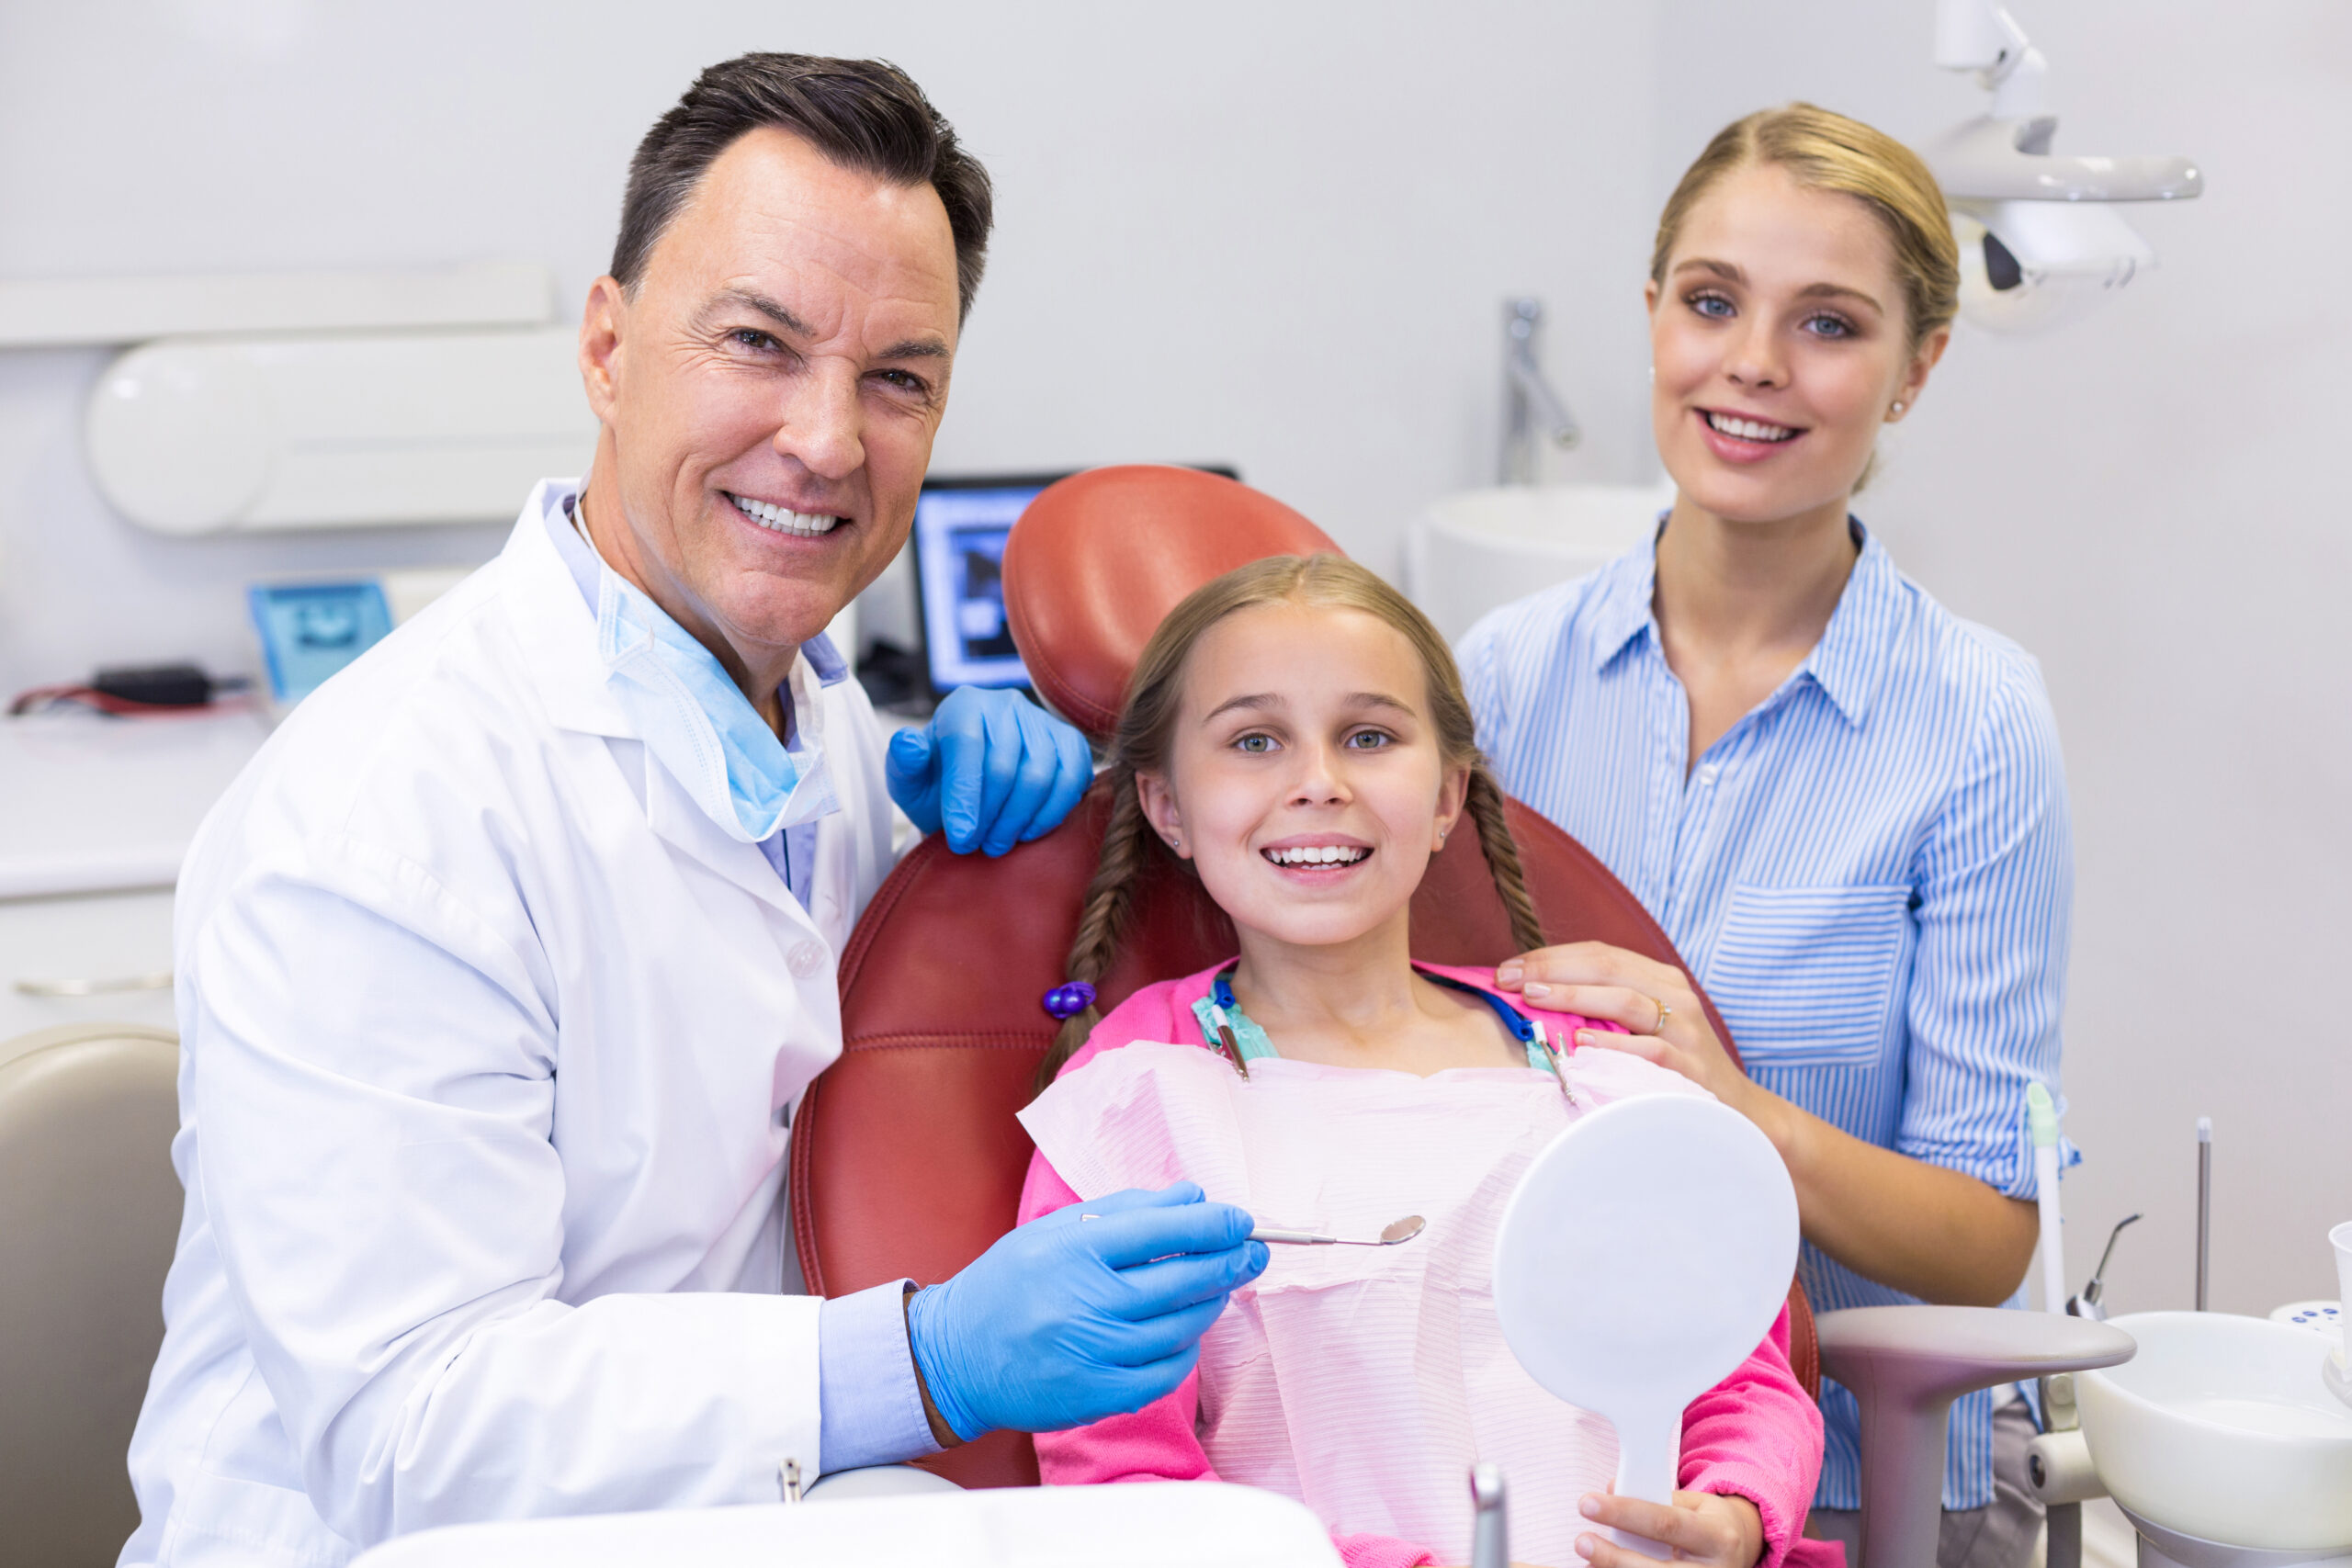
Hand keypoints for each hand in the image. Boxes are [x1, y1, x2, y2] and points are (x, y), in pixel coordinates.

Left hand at [886, 685, 1094, 855]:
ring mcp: (1042, 721)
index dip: (964, 796)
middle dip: (988, 816)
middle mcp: (1005, 704)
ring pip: (1039, 776)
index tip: (960, 838)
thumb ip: (904, 763)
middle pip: (1004, 766)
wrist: (972, 790)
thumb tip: (908, 743)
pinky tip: (1028, 832)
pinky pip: (1072, 779)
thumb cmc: (938, 785)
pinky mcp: (1070, 742)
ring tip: (997, 843)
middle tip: (975, 846)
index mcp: (963, 705)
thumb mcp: (910, 780)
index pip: (966, 746)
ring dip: (1018, 820)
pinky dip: (1051, 813)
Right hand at [905, 1184, 1267, 1439]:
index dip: (1211, 1224)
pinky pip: (1166, 1373)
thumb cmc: (1010, 1285)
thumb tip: (1193, 1196)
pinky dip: (1185, 1350)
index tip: (1239, 1220)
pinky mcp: (1098, 1395)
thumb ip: (1126, 1210)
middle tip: (1252, 1252)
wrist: (955, 1355)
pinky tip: (1187, 1332)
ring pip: (1181, 1327)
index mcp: (1073, 1251)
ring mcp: (1093, 1352)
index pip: (1162, 1230)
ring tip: (1221, 1287)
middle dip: (1229, 1262)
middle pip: (1182, 1279)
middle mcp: (1085, 1301)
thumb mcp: (1055, 1231)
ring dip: (1212, 1304)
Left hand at [1495, 943, 1766, 1127]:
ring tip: (1534, 999)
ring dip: (1574, 998)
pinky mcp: (1691, 1069)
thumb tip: (1533, 996)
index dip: (1550, 957)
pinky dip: (1614, 1046)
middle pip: (1607, 968)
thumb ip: (1602, 1007)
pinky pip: (1650, 1051)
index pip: (1599, 954)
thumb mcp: (1644, 1026)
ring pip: (1626, 1001)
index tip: (1507, 969)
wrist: (1737, 1113)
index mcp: (1661, 979)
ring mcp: (1687, 1032)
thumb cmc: (1675, 1067)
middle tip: (1507, 979)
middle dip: (1551, 970)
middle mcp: (1676, 997)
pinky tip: (1581, 1045)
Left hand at [1576, 1487, 1763, 1567]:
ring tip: (1588, 1562)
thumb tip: (1611, 1488)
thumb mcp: (1695, 1503)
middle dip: (1614, 1557)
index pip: (1665, 1523)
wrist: (1744, 1552)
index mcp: (1717, 1536)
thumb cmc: (1712, 1524)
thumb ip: (1655, 1496)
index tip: (1588, 1503)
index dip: (1624, 1513)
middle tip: (1581, 1541)